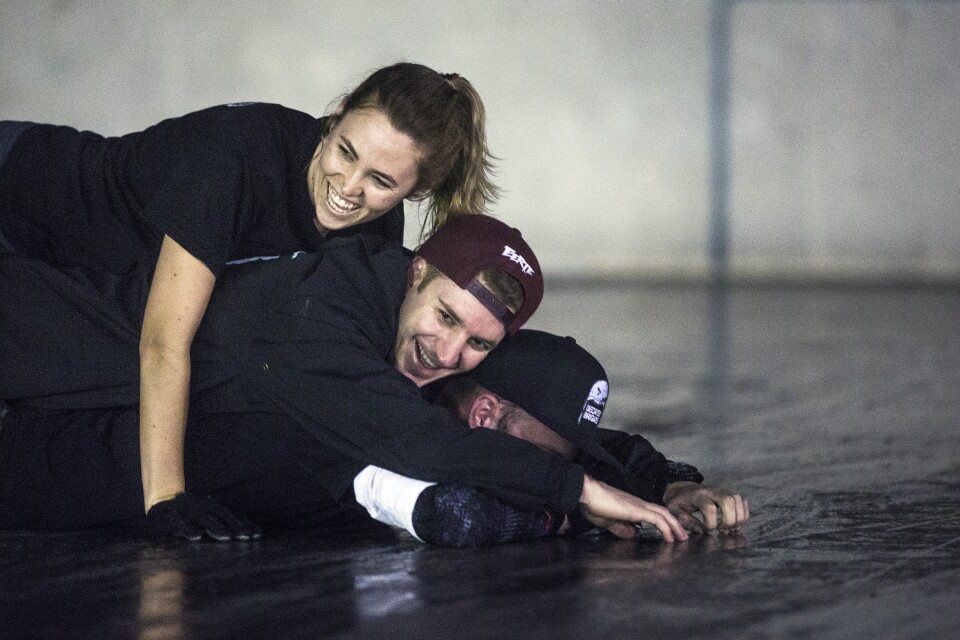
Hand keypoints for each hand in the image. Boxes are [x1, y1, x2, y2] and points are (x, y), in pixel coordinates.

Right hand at [146, 493, 262, 541]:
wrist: (164, 500)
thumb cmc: (190, 513)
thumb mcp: (208, 515)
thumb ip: (225, 523)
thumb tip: (251, 534)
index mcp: (214, 509)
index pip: (233, 516)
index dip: (245, 524)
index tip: (258, 535)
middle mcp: (204, 508)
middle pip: (222, 516)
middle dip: (236, 526)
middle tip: (247, 536)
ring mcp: (189, 512)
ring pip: (204, 519)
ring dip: (216, 528)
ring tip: (227, 537)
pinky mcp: (173, 518)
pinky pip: (181, 524)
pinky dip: (188, 529)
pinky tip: (196, 537)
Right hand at [579, 475, 687, 541]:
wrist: (588, 493)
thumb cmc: (594, 505)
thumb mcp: (608, 521)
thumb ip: (621, 528)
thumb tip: (632, 534)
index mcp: (632, 505)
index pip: (653, 512)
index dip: (664, 521)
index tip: (670, 532)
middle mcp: (639, 503)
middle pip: (663, 512)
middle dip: (675, 524)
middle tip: (683, 535)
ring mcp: (639, 505)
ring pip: (664, 514)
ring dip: (675, 526)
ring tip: (682, 538)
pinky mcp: (637, 510)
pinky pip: (657, 520)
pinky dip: (666, 529)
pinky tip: (670, 538)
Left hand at [663, 482, 748, 533]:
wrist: (681, 488)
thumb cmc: (677, 501)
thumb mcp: (673, 511)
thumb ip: (684, 521)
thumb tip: (700, 531)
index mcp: (697, 496)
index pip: (709, 508)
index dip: (710, 523)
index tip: (706, 530)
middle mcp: (711, 491)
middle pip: (728, 501)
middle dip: (729, 520)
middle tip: (722, 530)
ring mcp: (721, 490)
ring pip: (737, 499)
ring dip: (738, 517)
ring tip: (731, 529)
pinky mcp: (727, 493)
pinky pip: (741, 500)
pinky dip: (743, 513)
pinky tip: (736, 523)